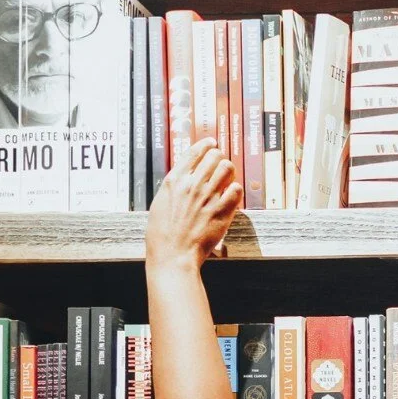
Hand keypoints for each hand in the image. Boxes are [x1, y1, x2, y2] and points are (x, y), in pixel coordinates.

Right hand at [146, 139, 241, 269]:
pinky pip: (237, 190)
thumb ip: (174, 188)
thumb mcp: (160, 203)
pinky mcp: (222, 211)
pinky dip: (236, 190)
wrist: (173, 255)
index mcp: (175, 180)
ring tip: (228, 180)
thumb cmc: (162, 235)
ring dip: (230, 172)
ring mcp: (208, 197)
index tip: (212, 144)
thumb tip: (184, 178)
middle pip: (214, 156)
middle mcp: (192, 184)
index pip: (195, 152)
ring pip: (228, 168)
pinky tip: (232, 196)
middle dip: (220, 159)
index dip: (206, 145)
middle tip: (221, 166)